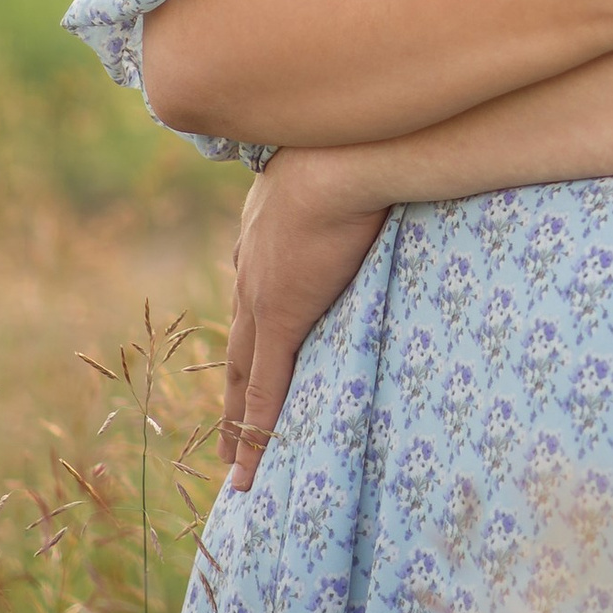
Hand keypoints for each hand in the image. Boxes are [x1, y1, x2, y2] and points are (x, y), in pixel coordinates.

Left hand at [223, 149, 388, 490]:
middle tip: (225, 433)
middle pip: (237, 344)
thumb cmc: (355, 144)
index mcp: (263, 232)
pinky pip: (264, 388)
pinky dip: (255, 429)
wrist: (340, 153)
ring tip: (232, 462)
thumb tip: (386, 174)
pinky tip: (248, 467)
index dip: (251, 331)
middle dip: (232, 390)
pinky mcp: (281, 319)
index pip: (254, 295)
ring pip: (241, 375)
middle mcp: (250, 269)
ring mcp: (261, 297)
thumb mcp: (345, 163)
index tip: (250, 359)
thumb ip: (353, 184)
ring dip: (235, 420)